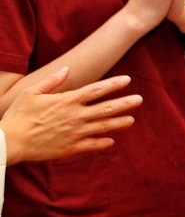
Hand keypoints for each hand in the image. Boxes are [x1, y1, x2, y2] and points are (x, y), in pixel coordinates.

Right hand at [3, 67, 139, 163]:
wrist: (10, 142)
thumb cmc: (19, 115)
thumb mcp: (31, 92)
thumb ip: (51, 80)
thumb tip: (67, 68)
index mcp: (67, 101)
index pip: (96, 90)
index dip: (114, 84)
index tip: (127, 80)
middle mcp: (75, 116)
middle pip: (106, 108)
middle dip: (125, 103)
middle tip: (139, 100)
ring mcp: (75, 133)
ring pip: (104, 126)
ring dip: (119, 122)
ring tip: (131, 120)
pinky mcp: (71, 148)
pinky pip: (93, 145)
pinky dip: (104, 142)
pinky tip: (112, 140)